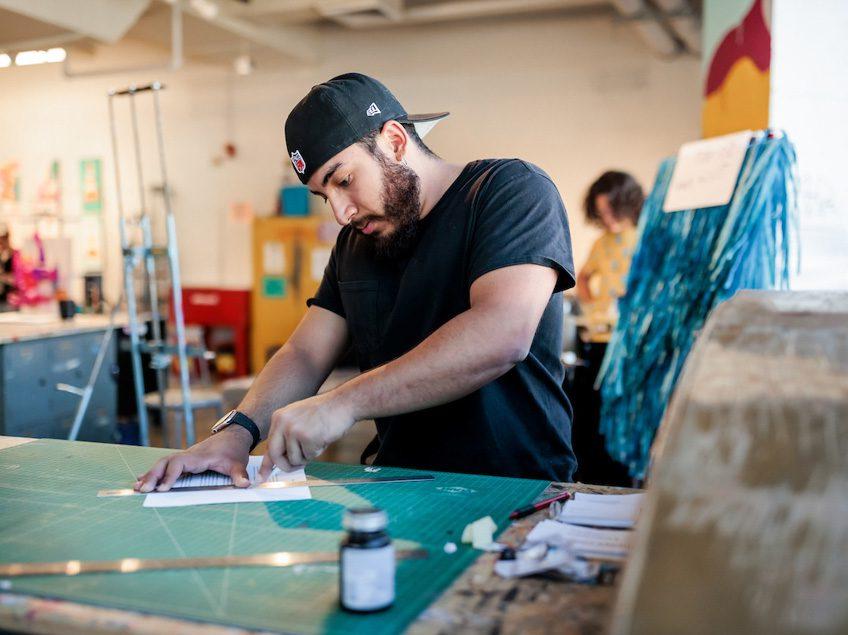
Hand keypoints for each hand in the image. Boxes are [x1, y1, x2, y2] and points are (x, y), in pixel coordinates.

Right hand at [134, 424, 253, 492]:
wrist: (234, 435)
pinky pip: (167, 465)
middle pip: (166, 462)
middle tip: (142, 490)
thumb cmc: (234, 450)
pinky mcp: (185, 460)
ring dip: (151, 474)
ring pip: (164, 463)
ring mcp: (186, 457)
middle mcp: (189, 455)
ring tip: (138, 487)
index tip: (162, 488)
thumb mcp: (239, 463)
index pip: (179, 464)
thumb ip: (240, 475)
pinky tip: (143, 479)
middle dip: (153, 475)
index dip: (170, 476)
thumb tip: (245, 485)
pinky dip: (154, 472)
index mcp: (199, 456)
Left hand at [259, 392, 354, 478]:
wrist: (343, 403)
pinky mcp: (307, 437)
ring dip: (307, 456)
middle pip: (275, 455)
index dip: (266, 464)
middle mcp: (282, 423)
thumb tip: (280, 459)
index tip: (262, 477)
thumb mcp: (298, 419)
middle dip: (286, 466)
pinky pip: (309, 456)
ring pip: (294, 459)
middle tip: (297, 466)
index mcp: (278, 417)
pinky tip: (323, 437)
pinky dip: (318, 451)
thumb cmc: (324, 412)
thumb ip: (287, 436)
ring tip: (317, 440)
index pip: (269, 445)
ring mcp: (294, 430)